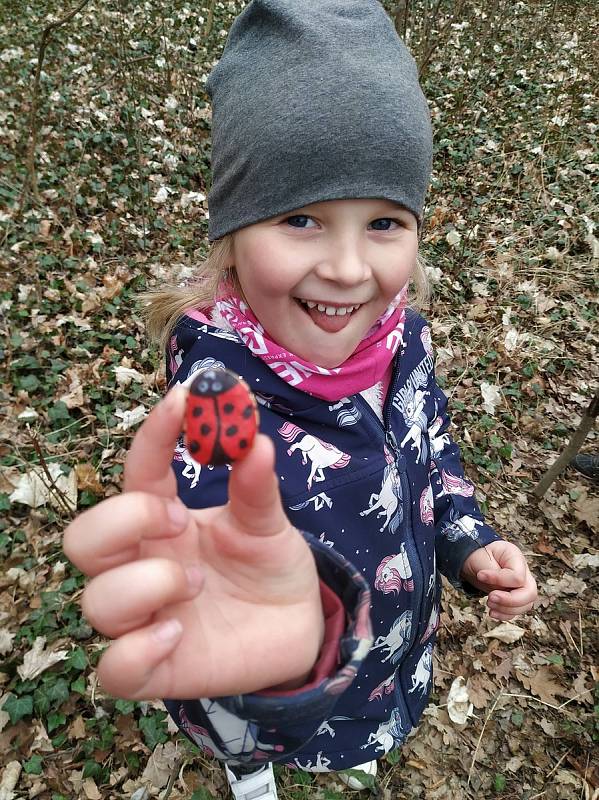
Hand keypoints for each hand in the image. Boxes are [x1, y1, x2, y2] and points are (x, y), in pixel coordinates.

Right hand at [64, 386, 323, 699]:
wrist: (297, 624)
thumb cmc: (269, 565)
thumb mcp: (269, 521)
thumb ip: (257, 486)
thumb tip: (255, 439)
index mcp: (163, 520)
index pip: (137, 471)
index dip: (153, 433)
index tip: (185, 399)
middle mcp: (142, 564)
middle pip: (83, 538)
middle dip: (124, 521)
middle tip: (178, 521)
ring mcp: (144, 617)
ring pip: (96, 599)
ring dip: (147, 584)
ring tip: (199, 582)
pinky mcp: (155, 667)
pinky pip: (113, 667)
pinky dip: (137, 649)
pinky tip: (176, 634)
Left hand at [460, 540, 536, 620]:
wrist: (477, 562)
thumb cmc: (480, 557)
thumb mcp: (482, 558)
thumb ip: (492, 572)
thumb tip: (498, 589)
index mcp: (516, 557)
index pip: (518, 577)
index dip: (499, 580)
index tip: (480, 575)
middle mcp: (525, 573)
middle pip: (530, 593)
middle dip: (510, 600)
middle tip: (490, 597)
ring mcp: (523, 587)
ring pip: (525, 605)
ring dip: (506, 609)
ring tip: (489, 603)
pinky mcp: (517, 598)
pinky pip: (517, 612)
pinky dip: (505, 615)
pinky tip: (492, 613)